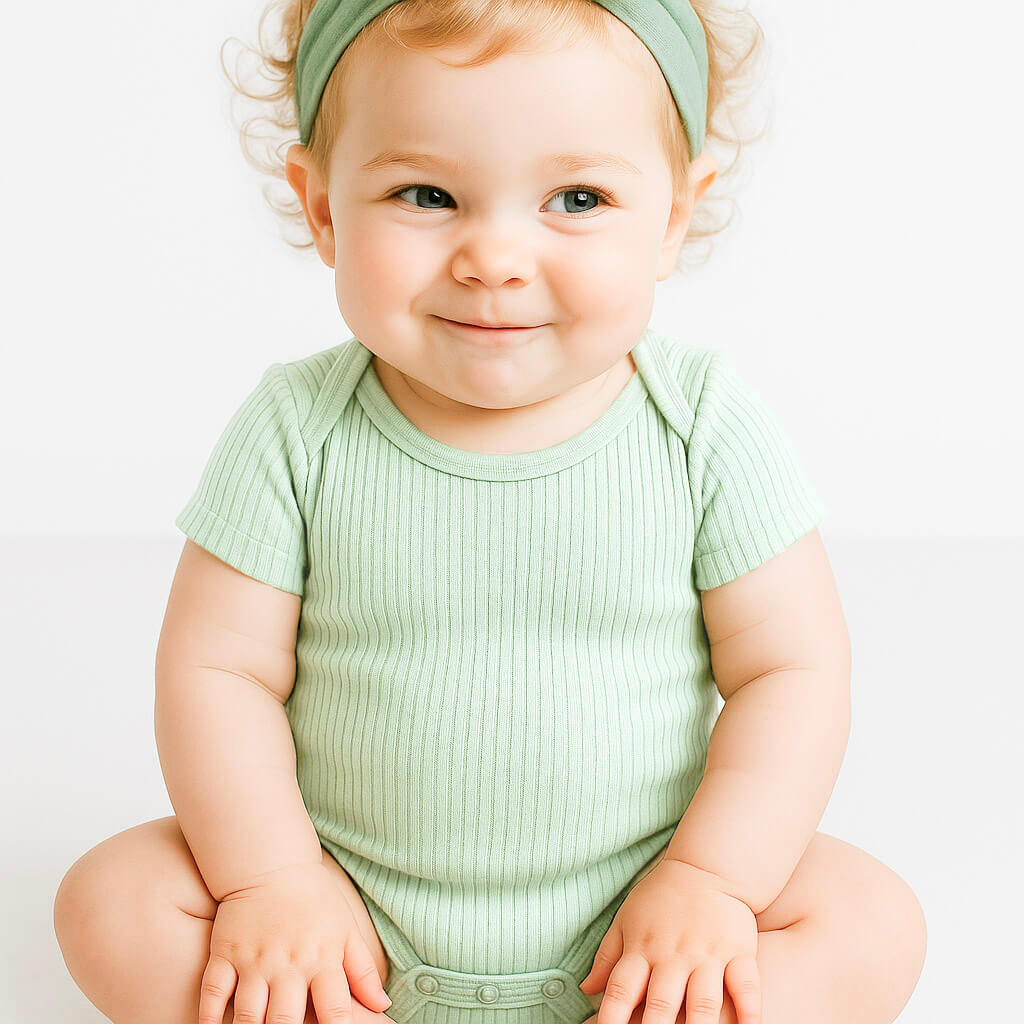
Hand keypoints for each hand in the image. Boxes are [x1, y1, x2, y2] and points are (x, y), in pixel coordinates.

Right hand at [198, 860, 392, 1023]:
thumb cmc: (314, 900)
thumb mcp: (346, 929)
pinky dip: (209, 1016)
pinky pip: (214, 992)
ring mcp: (254, 960)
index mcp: (323, 959)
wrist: (272, 862)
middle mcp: (289, 963)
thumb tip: (382, 1006)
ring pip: (248, 1014)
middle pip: (285, 1019)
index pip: (335, 1010)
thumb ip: (363, 971)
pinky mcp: (225, 954)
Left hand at [578, 858, 759, 1023]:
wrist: (707, 867)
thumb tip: (586, 990)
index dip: (611, 1016)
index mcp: (642, 948)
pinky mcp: (739, 951)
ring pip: (702, 1001)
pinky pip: (746, 985)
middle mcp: (673, 954)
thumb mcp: (626, 920)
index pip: (621, 989)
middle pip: (660, 1002)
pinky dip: (749, 1010)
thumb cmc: (661, 898)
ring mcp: (707, 953)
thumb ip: (608, 959)